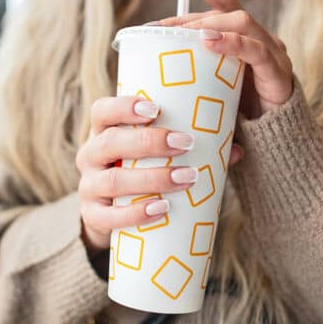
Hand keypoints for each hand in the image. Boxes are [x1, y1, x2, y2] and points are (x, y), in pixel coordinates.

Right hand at [77, 96, 243, 253]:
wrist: (112, 215)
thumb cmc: (141, 172)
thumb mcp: (156, 156)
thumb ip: (191, 149)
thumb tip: (235, 149)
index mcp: (104, 132)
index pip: (102, 111)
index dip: (123, 107)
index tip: (155, 109)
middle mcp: (90, 156)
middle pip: (109, 142)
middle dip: (148, 142)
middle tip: (185, 143)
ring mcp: (88, 187)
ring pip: (113, 181)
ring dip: (152, 178)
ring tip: (186, 178)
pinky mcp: (91, 217)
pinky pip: (108, 217)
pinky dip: (136, 213)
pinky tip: (161, 209)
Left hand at [155, 0, 292, 118]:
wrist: (272, 143)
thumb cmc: (237, 115)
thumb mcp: (211, 88)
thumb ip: (193, 70)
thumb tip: (150, 62)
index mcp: (244, 38)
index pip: (223, 2)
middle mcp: (260, 38)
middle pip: (227, 11)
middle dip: (192, 17)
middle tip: (161, 28)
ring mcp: (272, 53)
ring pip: (242, 22)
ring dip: (209, 25)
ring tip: (185, 34)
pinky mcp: (278, 72)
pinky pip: (255, 50)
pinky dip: (231, 43)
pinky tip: (209, 42)